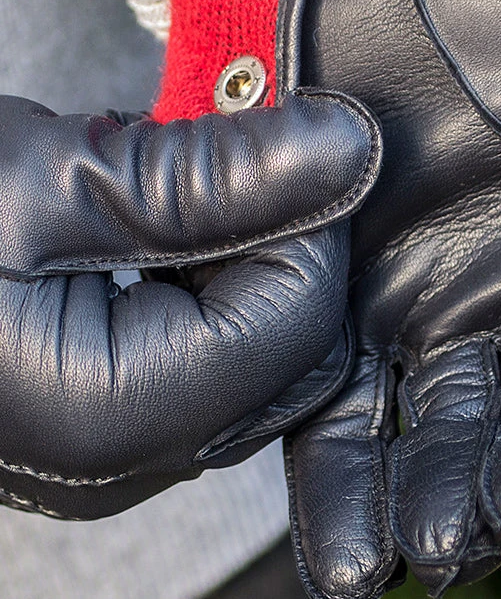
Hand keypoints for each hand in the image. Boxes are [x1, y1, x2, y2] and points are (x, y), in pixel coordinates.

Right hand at [0, 89, 379, 518]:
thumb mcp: (51, 174)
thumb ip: (215, 174)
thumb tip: (350, 146)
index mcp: (111, 414)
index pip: (297, 320)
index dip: (312, 217)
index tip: (288, 135)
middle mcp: (124, 463)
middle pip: (290, 356)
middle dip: (283, 245)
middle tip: (233, 158)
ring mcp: (115, 455)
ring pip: (257, 360)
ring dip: (244, 262)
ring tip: (174, 190)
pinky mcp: (104, 423)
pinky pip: (208, 363)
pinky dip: (208, 289)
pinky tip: (156, 232)